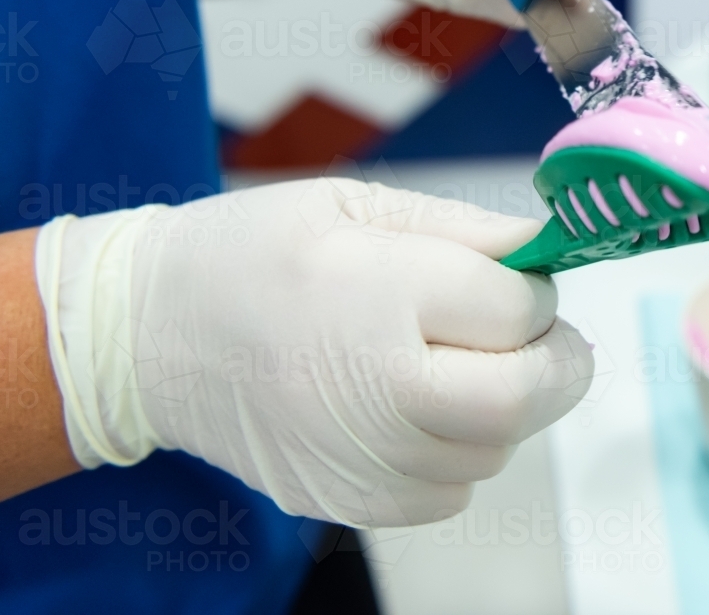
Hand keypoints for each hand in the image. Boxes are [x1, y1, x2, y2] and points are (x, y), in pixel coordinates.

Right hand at [36, 178, 594, 525]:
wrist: (151, 336)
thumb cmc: (250, 251)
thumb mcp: (352, 204)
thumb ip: (460, 228)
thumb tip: (544, 244)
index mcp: (378, 298)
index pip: (515, 309)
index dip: (532, 288)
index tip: (517, 276)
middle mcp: (378, 395)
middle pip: (522, 398)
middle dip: (556, 361)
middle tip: (542, 331)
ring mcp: (363, 463)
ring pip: (496, 448)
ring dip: (509, 403)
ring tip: (465, 358)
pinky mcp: (350, 504)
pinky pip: (451, 488)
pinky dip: (462, 447)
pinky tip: (423, 403)